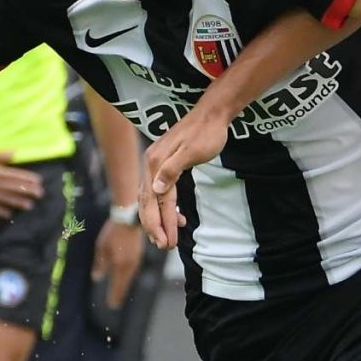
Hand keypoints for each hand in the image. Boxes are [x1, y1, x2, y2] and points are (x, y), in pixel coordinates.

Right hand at [0, 152, 43, 217]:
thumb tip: (16, 152)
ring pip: (4, 199)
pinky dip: (0, 212)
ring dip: (18, 202)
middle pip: (12, 188)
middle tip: (40, 194)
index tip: (39, 181)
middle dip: (27, 191)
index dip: (27, 178)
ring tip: (30, 206)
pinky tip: (9, 215)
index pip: (14, 175)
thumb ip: (0, 155)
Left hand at [92, 217, 144, 307]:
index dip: (114, 296)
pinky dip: (127, 277)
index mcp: (119, 265)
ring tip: (119, 292)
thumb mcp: (101, 248)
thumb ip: (100, 264)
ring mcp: (135, 261)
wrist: (128, 219)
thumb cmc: (112, 233)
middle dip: (119, 293)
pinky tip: (124, 277)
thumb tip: (96, 278)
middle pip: (124, 284)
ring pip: (129, 278)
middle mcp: (129, 266)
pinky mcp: (138, 255)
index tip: (112, 305)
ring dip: (123, 286)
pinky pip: (132, 271)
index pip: (117, 285)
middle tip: (115, 303)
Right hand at [140, 104, 234, 247]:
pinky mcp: (165, 164)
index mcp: (156, 163)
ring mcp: (156, 164)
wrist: (212, 114)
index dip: (160, 223)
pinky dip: (166, 208)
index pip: (155, 201)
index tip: (167, 243)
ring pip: (151, 199)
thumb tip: (156, 190)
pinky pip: (160, 192)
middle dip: (155, 226)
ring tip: (167, 239)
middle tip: (164, 246)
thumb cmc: (206, 133)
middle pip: (148, 202)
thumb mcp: (192, 152)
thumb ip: (172, 170)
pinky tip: (178, 218)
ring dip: (158, 220)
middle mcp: (152, 164)